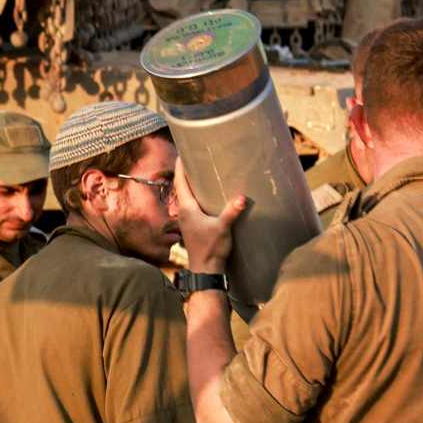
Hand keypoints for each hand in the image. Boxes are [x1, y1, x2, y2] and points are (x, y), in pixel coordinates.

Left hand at [174, 160, 246, 274]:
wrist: (205, 270)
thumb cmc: (211, 249)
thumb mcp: (223, 228)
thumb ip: (231, 212)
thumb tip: (242, 198)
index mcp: (186, 208)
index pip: (180, 182)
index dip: (181, 167)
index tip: (183, 152)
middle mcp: (183, 211)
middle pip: (182, 186)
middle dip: (187, 172)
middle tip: (195, 157)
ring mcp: (186, 219)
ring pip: (187, 196)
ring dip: (192, 184)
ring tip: (201, 172)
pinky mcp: (192, 225)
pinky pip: (192, 204)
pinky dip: (197, 195)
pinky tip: (207, 194)